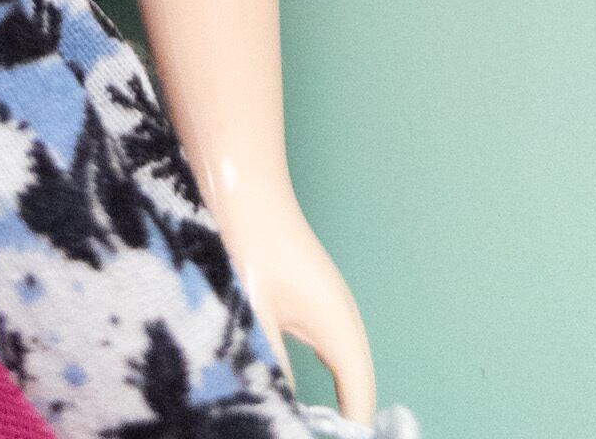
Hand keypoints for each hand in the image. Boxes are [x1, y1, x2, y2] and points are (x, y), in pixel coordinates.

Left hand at [213, 178, 376, 424]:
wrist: (236, 181)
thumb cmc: (246, 243)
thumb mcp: (251, 317)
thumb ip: (267, 371)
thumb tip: (277, 408)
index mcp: (337, 323)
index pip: (358, 398)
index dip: (350, 433)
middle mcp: (341, 314)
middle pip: (358, 384)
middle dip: (345, 421)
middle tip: (324, 435)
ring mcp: (326, 302)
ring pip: (342, 365)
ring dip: (333, 399)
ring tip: (315, 426)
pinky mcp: (306, 296)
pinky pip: (325, 348)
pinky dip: (320, 377)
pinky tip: (291, 389)